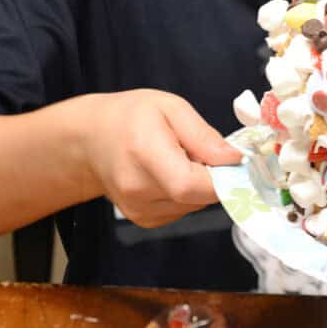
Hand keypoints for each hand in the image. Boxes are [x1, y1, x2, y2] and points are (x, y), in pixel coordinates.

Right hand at [81, 89, 240, 227]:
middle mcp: (138, 189)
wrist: (91, 139)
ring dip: (200, 185)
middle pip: (197, 197)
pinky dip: (188, 193)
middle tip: (205, 151)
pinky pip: (183, 210)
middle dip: (214, 176)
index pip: (190, 184)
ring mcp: (139, 210)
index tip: (235, 159)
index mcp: (144, 154)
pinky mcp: (144, 220)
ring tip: (182, 158)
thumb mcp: (170, 107)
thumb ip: (202, 135)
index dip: (221, 176)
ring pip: (194, 205)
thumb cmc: (130, 116)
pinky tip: (172, 172)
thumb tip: (233, 158)